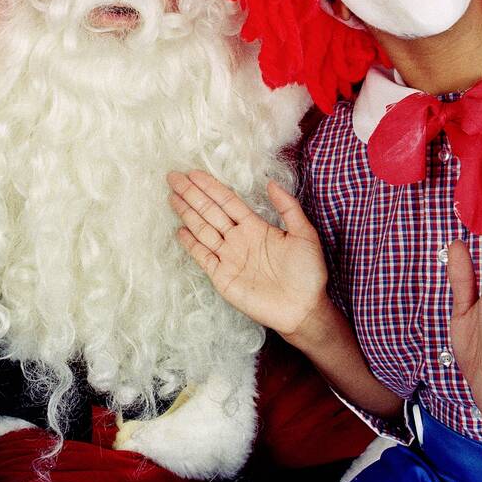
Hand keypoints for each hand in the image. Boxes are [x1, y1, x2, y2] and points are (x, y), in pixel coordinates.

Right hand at [167, 170, 332, 340]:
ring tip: (173, 197)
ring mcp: (229, 257)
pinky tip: (180, 230)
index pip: (227, 201)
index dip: (210, 187)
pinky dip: (191, 244)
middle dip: (192, 194)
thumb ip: (288, 208)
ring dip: (187, 213)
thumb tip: (271, 182)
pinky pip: (203, 256)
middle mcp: (238, 239)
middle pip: (210, 212)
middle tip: (173, 177)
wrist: (303, 308)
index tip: (194, 173)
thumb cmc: (308, 272)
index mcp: (255, 226)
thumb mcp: (305, 234)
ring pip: (203, 230)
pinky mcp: (222, 277)